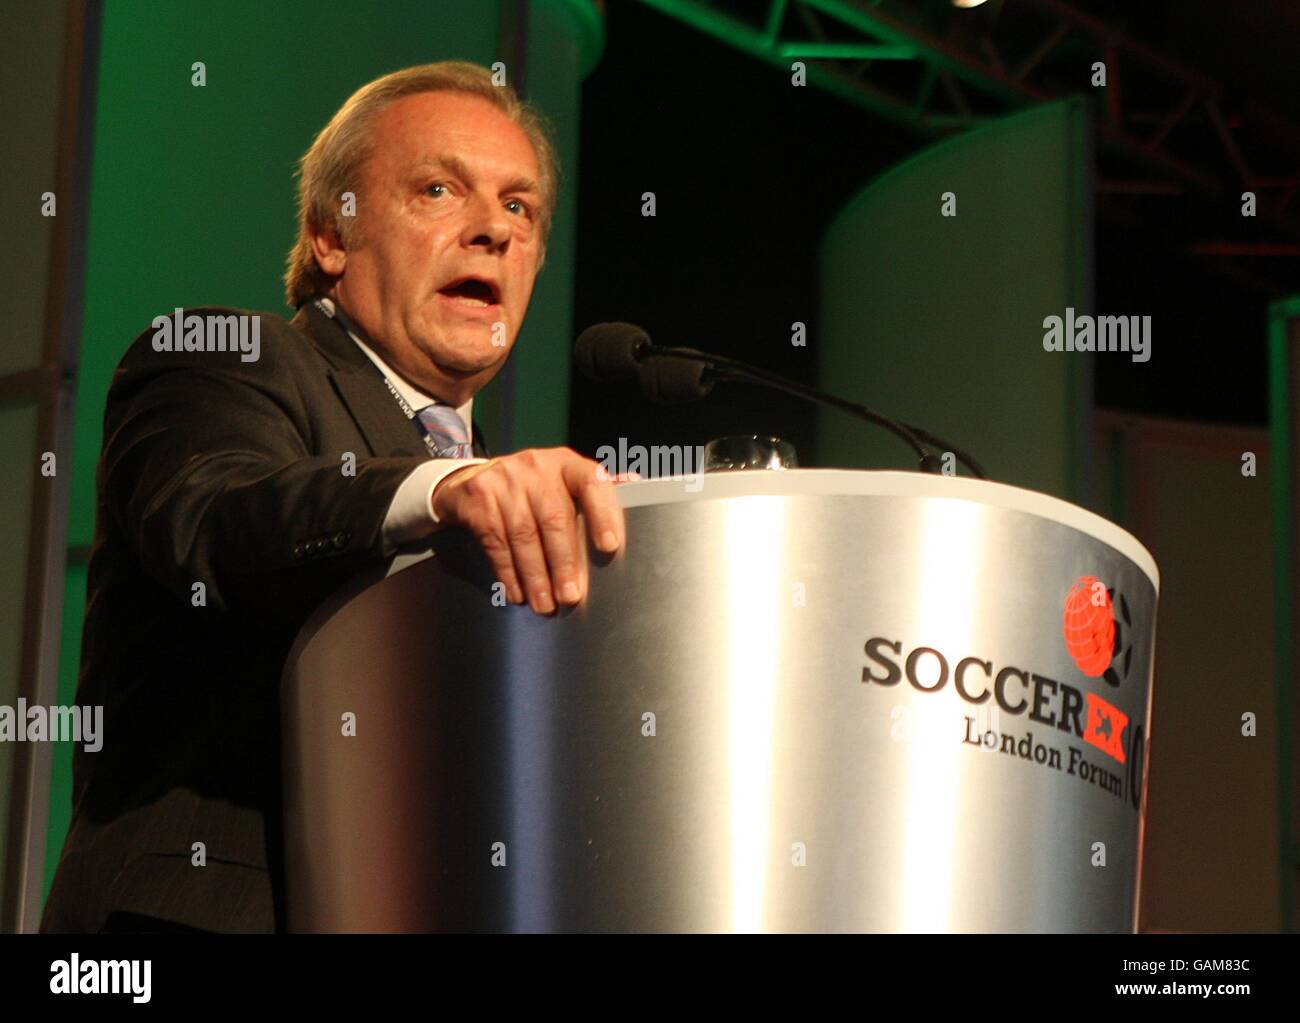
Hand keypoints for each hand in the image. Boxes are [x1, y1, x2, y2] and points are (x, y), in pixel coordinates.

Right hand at [430, 447, 628, 613]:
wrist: (472, 480)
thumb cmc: (532, 487)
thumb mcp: (563, 480)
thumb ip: (597, 489)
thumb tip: (638, 487)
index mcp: (566, 464)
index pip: (592, 482)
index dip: (603, 513)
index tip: (610, 546)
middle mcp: (537, 467)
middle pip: (554, 518)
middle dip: (564, 562)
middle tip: (572, 596)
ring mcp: (505, 481)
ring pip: (524, 535)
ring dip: (536, 576)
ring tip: (545, 604)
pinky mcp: (479, 499)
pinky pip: (496, 542)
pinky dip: (508, 573)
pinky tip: (518, 593)